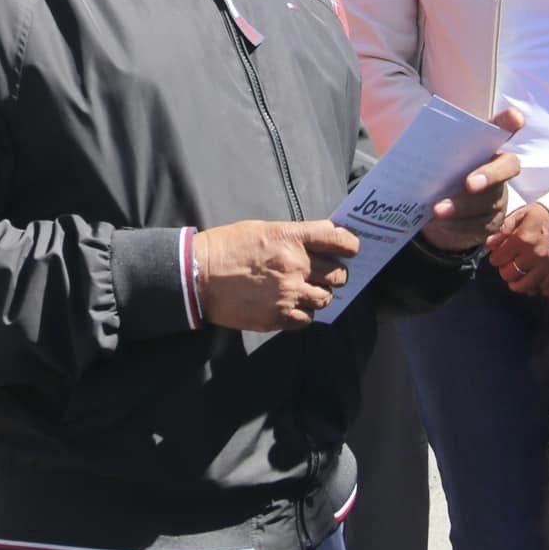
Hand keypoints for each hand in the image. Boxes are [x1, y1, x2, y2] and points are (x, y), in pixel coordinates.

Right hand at [193, 219, 360, 331]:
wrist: (197, 276)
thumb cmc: (228, 248)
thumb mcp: (263, 230)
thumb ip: (294, 237)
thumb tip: (320, 243)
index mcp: (291, 238)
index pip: (340, 239)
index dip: (351, 245)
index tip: (350, 249)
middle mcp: (295, 265)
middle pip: (339, 274)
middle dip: (335, 274)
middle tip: (324, 274)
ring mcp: (288, 294)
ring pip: (325, 299)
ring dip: (318, 295)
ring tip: (303, 291)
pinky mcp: (278, 317)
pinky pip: (307, 320)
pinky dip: (303, 314)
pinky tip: (291, 307)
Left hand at [420, 107, 525, 251]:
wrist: (443, 206)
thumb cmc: (439, 171)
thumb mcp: (434, 158)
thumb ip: (430, 149)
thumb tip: (405, 149)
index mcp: (484, 143)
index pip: (502, 127)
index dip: (510, 122)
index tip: (515, 117)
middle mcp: (499, 166)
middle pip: (507, 167)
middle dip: (490, 175)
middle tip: (469, 184)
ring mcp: (499, 195)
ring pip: (489, 201)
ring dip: (462, 207)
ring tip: (437, 210)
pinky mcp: (492, 220)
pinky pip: (479, 224)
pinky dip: (458, 224)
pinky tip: (441, 222)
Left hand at [486, 201, 548, 300]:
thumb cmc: (544, 216)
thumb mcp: (523, 213)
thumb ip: (505, 227)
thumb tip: (489, 243)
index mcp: (523, 240)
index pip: (498, 260)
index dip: (496, 258)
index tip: (499, 256)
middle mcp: (536, 256)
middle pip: (510, 277)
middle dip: (507, 272)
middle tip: (510, 266)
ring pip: (529, 288)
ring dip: (524, 284)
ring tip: (524, 275)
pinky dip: (545, 289)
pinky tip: (542, 280)